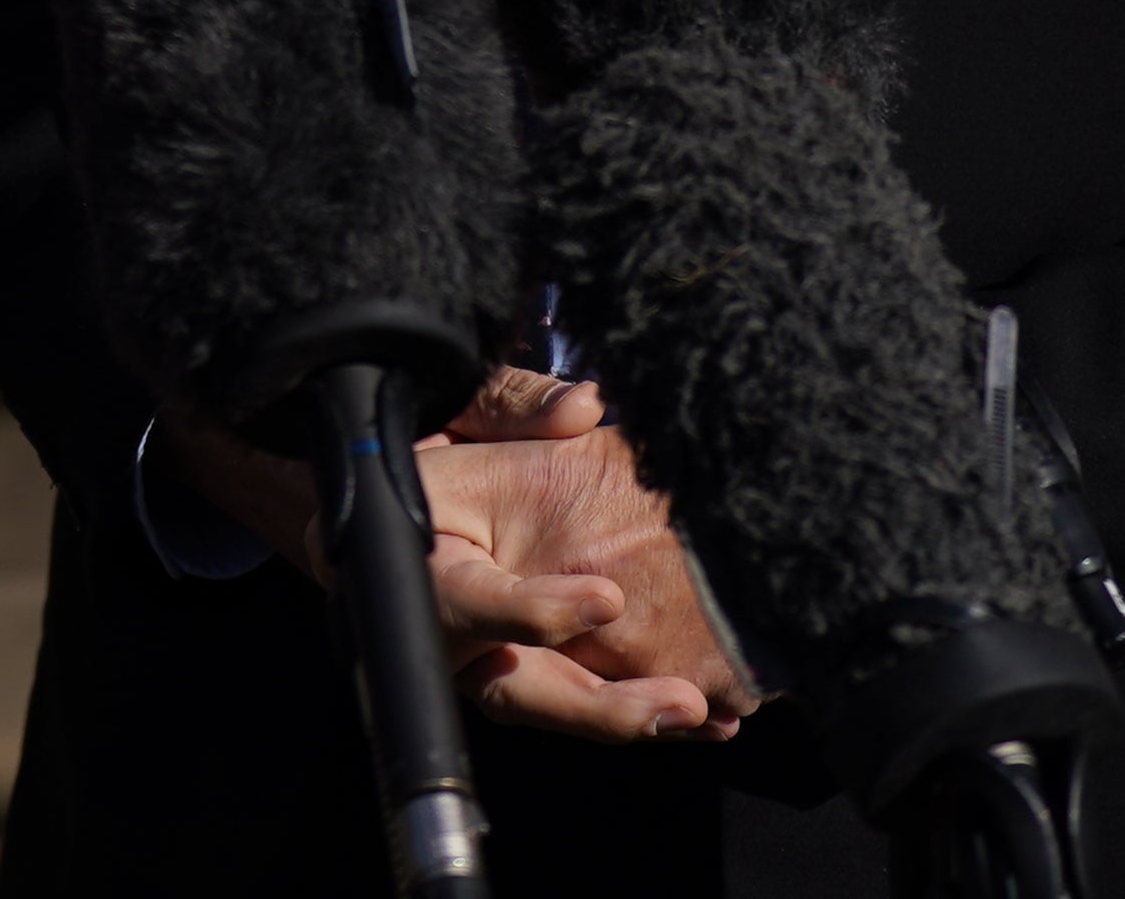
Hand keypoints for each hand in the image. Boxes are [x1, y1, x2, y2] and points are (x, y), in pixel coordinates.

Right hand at [433, 371, 756, 740]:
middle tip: (680, 702)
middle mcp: (451, 635)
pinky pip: (586, 704)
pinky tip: (713, 716)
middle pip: (517, 689)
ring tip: (708, 713)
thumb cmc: (434, 458)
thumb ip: (510, 406)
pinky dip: (647, 716)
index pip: (469, 602)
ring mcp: (490, 663)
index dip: (534, 612)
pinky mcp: (531, 673)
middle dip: (601, 707)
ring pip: (556, 708)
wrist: (411, 505)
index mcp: (421, 566)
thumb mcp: (456, 410)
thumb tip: (583, 405)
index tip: (607, 600)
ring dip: (634, 719)